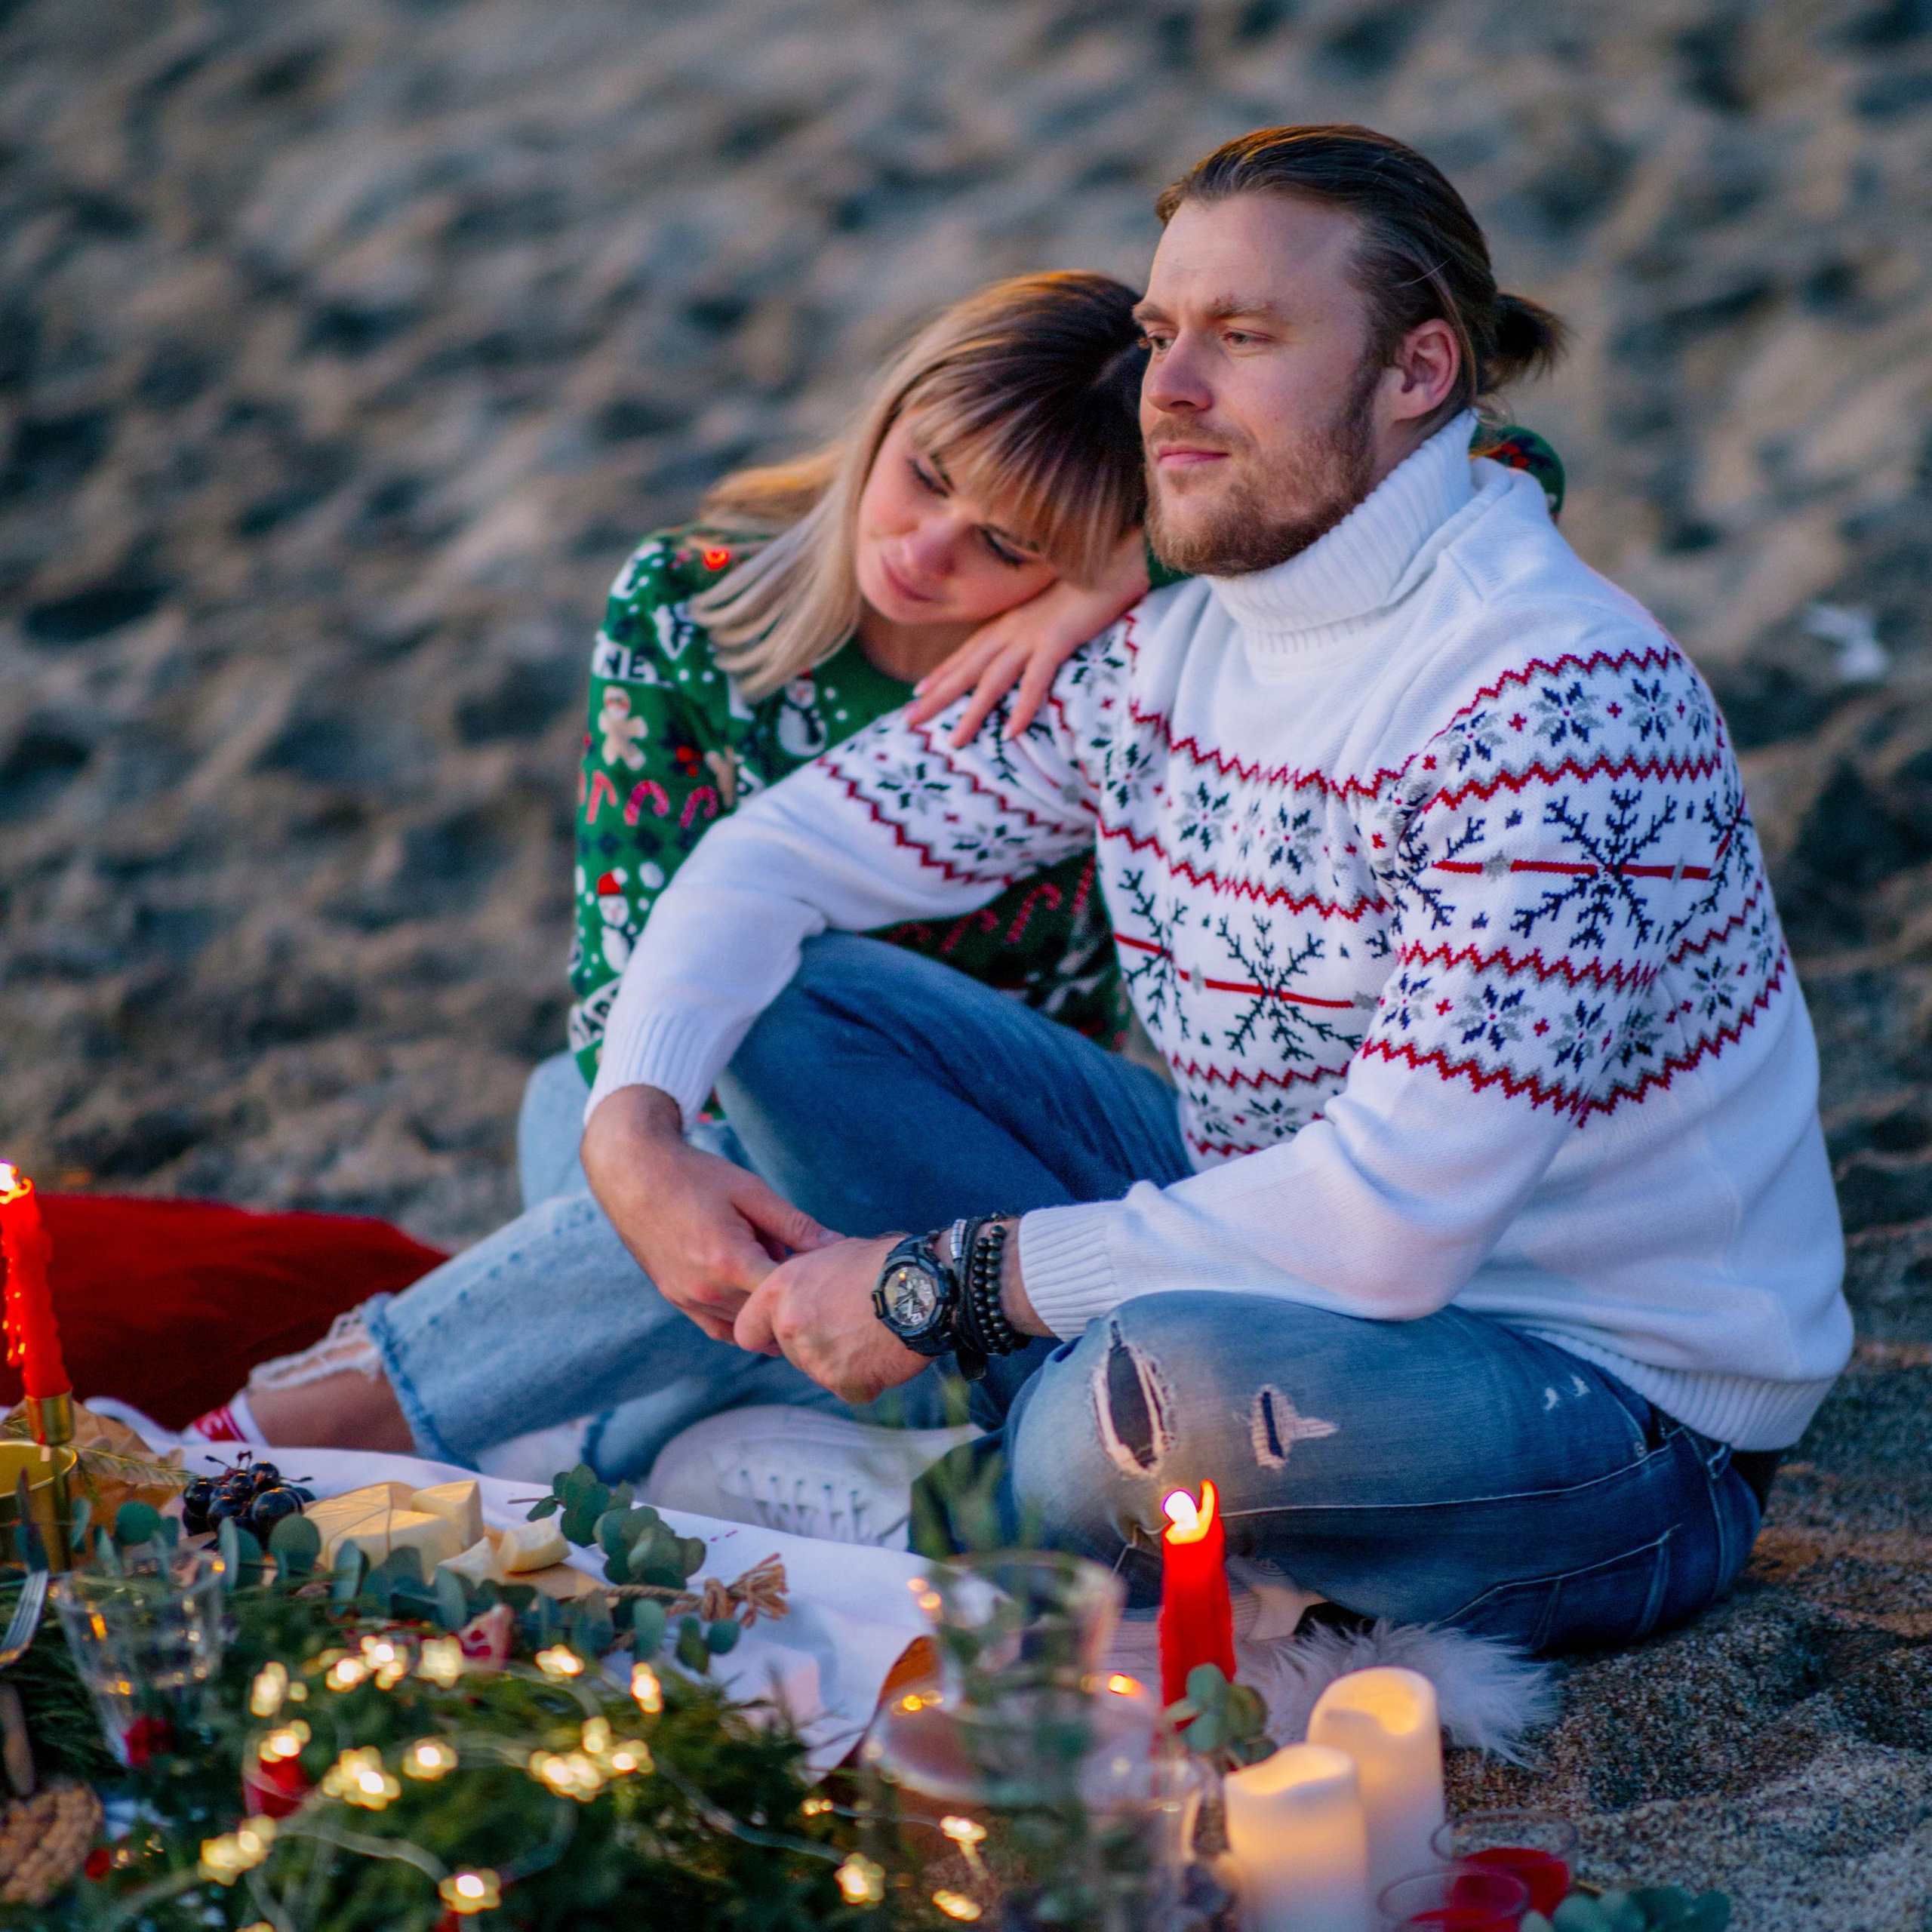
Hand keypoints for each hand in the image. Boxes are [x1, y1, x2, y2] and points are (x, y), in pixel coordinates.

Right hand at [582, 1086, 840, 1342]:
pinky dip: (742, 1319)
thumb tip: (838, 1246)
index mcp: (730, 1263)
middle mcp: (706, 1292)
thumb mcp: (752, 1192)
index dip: (813, 1286)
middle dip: (791, 1300)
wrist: (633, 1174)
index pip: (787, 1297)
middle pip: (768, 1316)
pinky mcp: (676, 1300)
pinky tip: (755, 1292)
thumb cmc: (696, 1177)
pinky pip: (718, 1328)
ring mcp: (687, 1300)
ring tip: (781, 1281)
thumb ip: (795, 1225)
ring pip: (744, 1328)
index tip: (828, 1272)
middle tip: (811, 1278)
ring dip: (766, 1311)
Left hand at [733, 1234, 927, 1403]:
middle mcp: (789, 1325)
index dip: (765, 1333)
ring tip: (873, 1334)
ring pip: (819, 1371)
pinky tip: (885, 1353)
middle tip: (849, 1325)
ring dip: (841, 1361)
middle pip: (789, 1352)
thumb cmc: (883, 1262)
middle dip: (813, 1344)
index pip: (747, 1330)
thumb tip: (798, 1288)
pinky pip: (849, 1388)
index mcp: (779, 1290)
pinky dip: (866, 1378)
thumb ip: (805, 1277)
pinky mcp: (842, 1382)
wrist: (923, 1286)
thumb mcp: (832, 1253)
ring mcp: (814, 1358)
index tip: (783, 1333)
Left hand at [906, 531, 1150, 746]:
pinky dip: (1023, 706)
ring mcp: (1033, 635)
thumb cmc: (1091, 583)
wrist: (1115, 558)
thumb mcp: (1055, 609)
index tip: (919, 692)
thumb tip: (1037, 647)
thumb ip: (1040, 628)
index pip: (968, 652)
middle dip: (937, 697)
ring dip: (972, 713)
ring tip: (954, 741)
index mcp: (1011, 622)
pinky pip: (1035, 680)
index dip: (943, 673)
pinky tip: (1012, 732)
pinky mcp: (1058, 640)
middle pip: (967, 669)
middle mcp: (1013, 629)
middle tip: (908, 721)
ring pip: (993, 680)